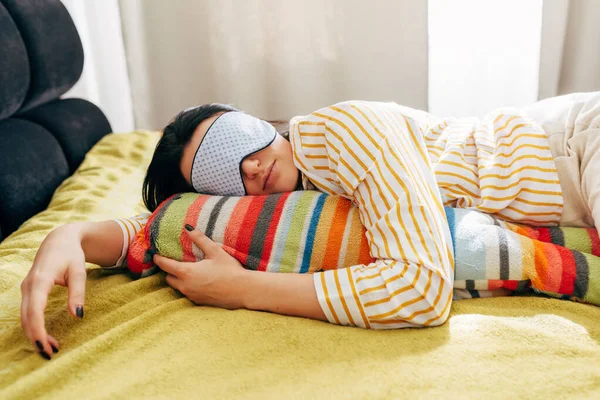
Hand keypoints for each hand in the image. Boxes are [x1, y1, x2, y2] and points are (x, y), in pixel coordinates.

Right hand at [20, 225, 86, 359]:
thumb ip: (78, 293)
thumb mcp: (79, 272)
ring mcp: (26, 288)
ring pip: (25, 317)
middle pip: (27, 318)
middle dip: (36, 338)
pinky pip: (28, 312)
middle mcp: (29, 285)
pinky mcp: (28, 291)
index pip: (35, 310)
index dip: (38, 330)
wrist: (59, 240)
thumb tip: (77, 316)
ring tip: (52, 347)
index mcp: (41, 280)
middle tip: (51, 354)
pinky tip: (46, 335)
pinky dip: (34, 326)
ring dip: (35, 334)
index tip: (46, 346)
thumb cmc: (71, 255)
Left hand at [153, 226, 248, 308]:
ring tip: (186, 271)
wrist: (243, 291)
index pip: (165, 265)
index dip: (158, 259)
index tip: (155, 254)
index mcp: (186, 272)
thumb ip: (200, 239)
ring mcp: (191, 296)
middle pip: (168, 278)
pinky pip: (187, 293)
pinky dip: (188, 287)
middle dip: (169, 270)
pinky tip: (198, 281)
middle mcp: (185, 286)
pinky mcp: (199, 302)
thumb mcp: (215, 251)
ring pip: (177, 287)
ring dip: (178, 279)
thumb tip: (187, 227)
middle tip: (173, 262)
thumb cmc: (229, 270)